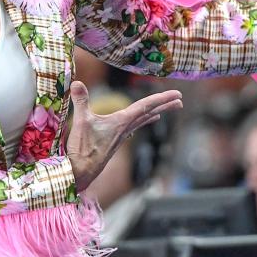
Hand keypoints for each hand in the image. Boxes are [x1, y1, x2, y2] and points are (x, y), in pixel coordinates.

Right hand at [65, 81, 181, 190]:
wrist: (80, 173)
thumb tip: (76, 82)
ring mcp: (120, 137)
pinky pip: (132, 128)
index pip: (145, 106)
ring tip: (165, 110)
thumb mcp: (81, 122)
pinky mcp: (114, 142)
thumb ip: (80, 101)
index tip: (177, 94)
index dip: (162, 98)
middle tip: (179, 99)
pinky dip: (140, 122)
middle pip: (148, 113)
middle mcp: (124, 129)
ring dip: (154, 113)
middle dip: (164, 105)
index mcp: (121, 122)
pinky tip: (140, 123)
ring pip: (141, 121)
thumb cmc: (82, 150)